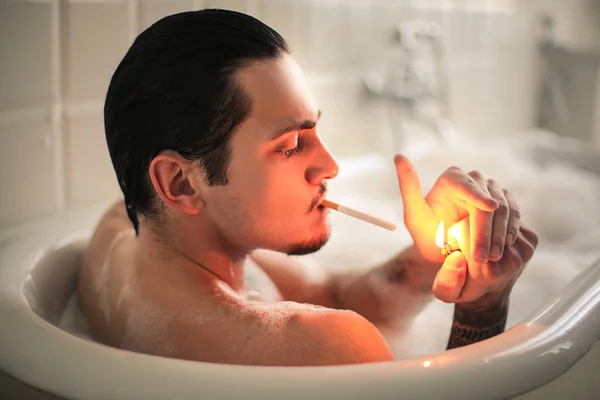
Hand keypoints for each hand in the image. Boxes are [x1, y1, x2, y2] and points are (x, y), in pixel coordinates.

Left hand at [394, 154, 520, 264]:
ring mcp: (492, 191)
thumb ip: (408, 187)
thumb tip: (398, 156)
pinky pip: (514, 214)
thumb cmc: (427, 234)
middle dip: (485, 229)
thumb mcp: (414, 215)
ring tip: (491, 257)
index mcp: (452, 178)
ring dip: (500, 233)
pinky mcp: (506, 204)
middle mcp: (474, 180)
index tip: (489, 207)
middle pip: (487, 200)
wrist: (447, 252)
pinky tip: (505, 247)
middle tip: (482, 256)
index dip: (478, 195)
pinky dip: (511, 230)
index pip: (468, 185)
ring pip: (504, 207)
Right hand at [431, 218, 537, 302]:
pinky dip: (497, 225)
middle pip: (484, 222)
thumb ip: (446, 279)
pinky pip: (509, 220)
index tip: (456, 247)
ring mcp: (524, 249)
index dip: (457, 233)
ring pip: (497, 218)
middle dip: (471, 227)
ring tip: (481, 242)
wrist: (492, 294)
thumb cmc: (465, 287)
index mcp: (486, 270)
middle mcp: (510, 260)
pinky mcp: (531, 241)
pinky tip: (493, 238)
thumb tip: (457, 257)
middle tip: (468, 243)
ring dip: (485, 225)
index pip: (467, 231)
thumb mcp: (446, 291)